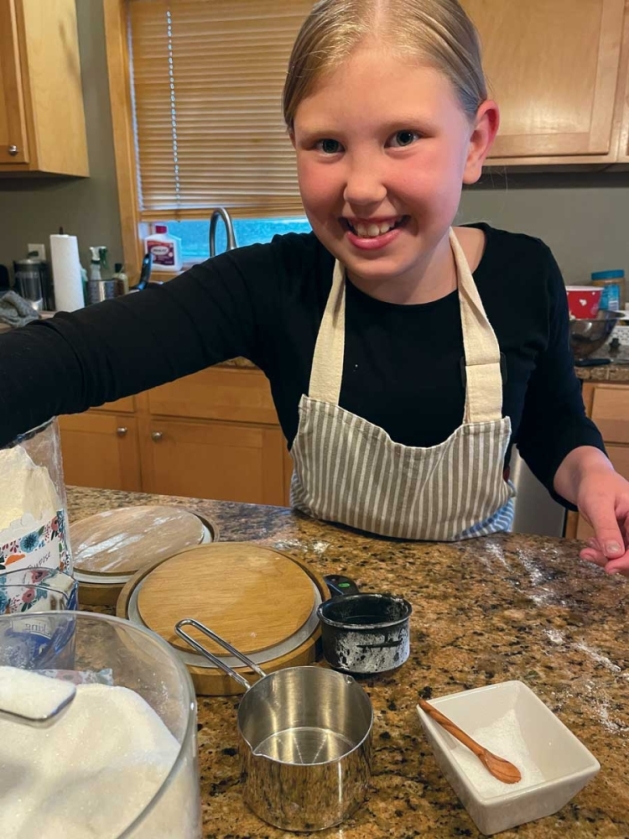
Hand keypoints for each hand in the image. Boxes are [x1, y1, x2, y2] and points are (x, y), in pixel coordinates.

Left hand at [553, 446, 628, 574]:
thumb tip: (614, 554)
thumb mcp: (598, 504)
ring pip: (624, 556)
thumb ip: (607, 528)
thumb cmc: (596, 484)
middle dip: (613, 560)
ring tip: (587, 550)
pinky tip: (591, 545)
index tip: (609, 568)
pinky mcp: (625, 537)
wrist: (590, 478)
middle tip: (588, 554)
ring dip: (605, 557)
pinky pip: (617, 553)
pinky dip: (603, 553)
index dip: (627, 560)